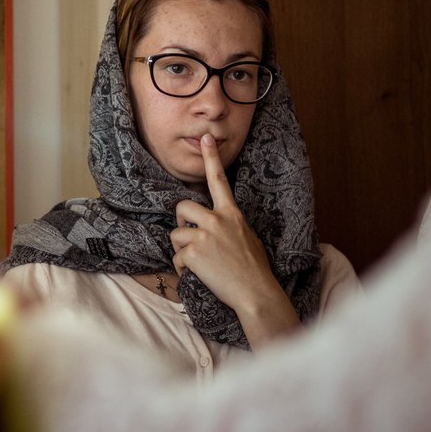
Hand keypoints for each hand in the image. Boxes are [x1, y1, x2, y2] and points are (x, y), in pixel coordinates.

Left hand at [171, 134, 299, 345]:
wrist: (256, 293)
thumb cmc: (254, 269)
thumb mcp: (246, 237)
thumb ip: (227, 225)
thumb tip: (208, 225)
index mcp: (232, 214)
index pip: (219, 180)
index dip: (211, 158)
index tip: (206, 138)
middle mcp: (217, 219)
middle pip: (182, 207)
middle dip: (180, 222)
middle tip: (189, 236)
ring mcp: (204, 235)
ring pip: (175, 234)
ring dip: (182, 249)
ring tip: (201, 262)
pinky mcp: (193, 252)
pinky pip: (176, 257)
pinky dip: (183, 268)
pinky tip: (199, 275)